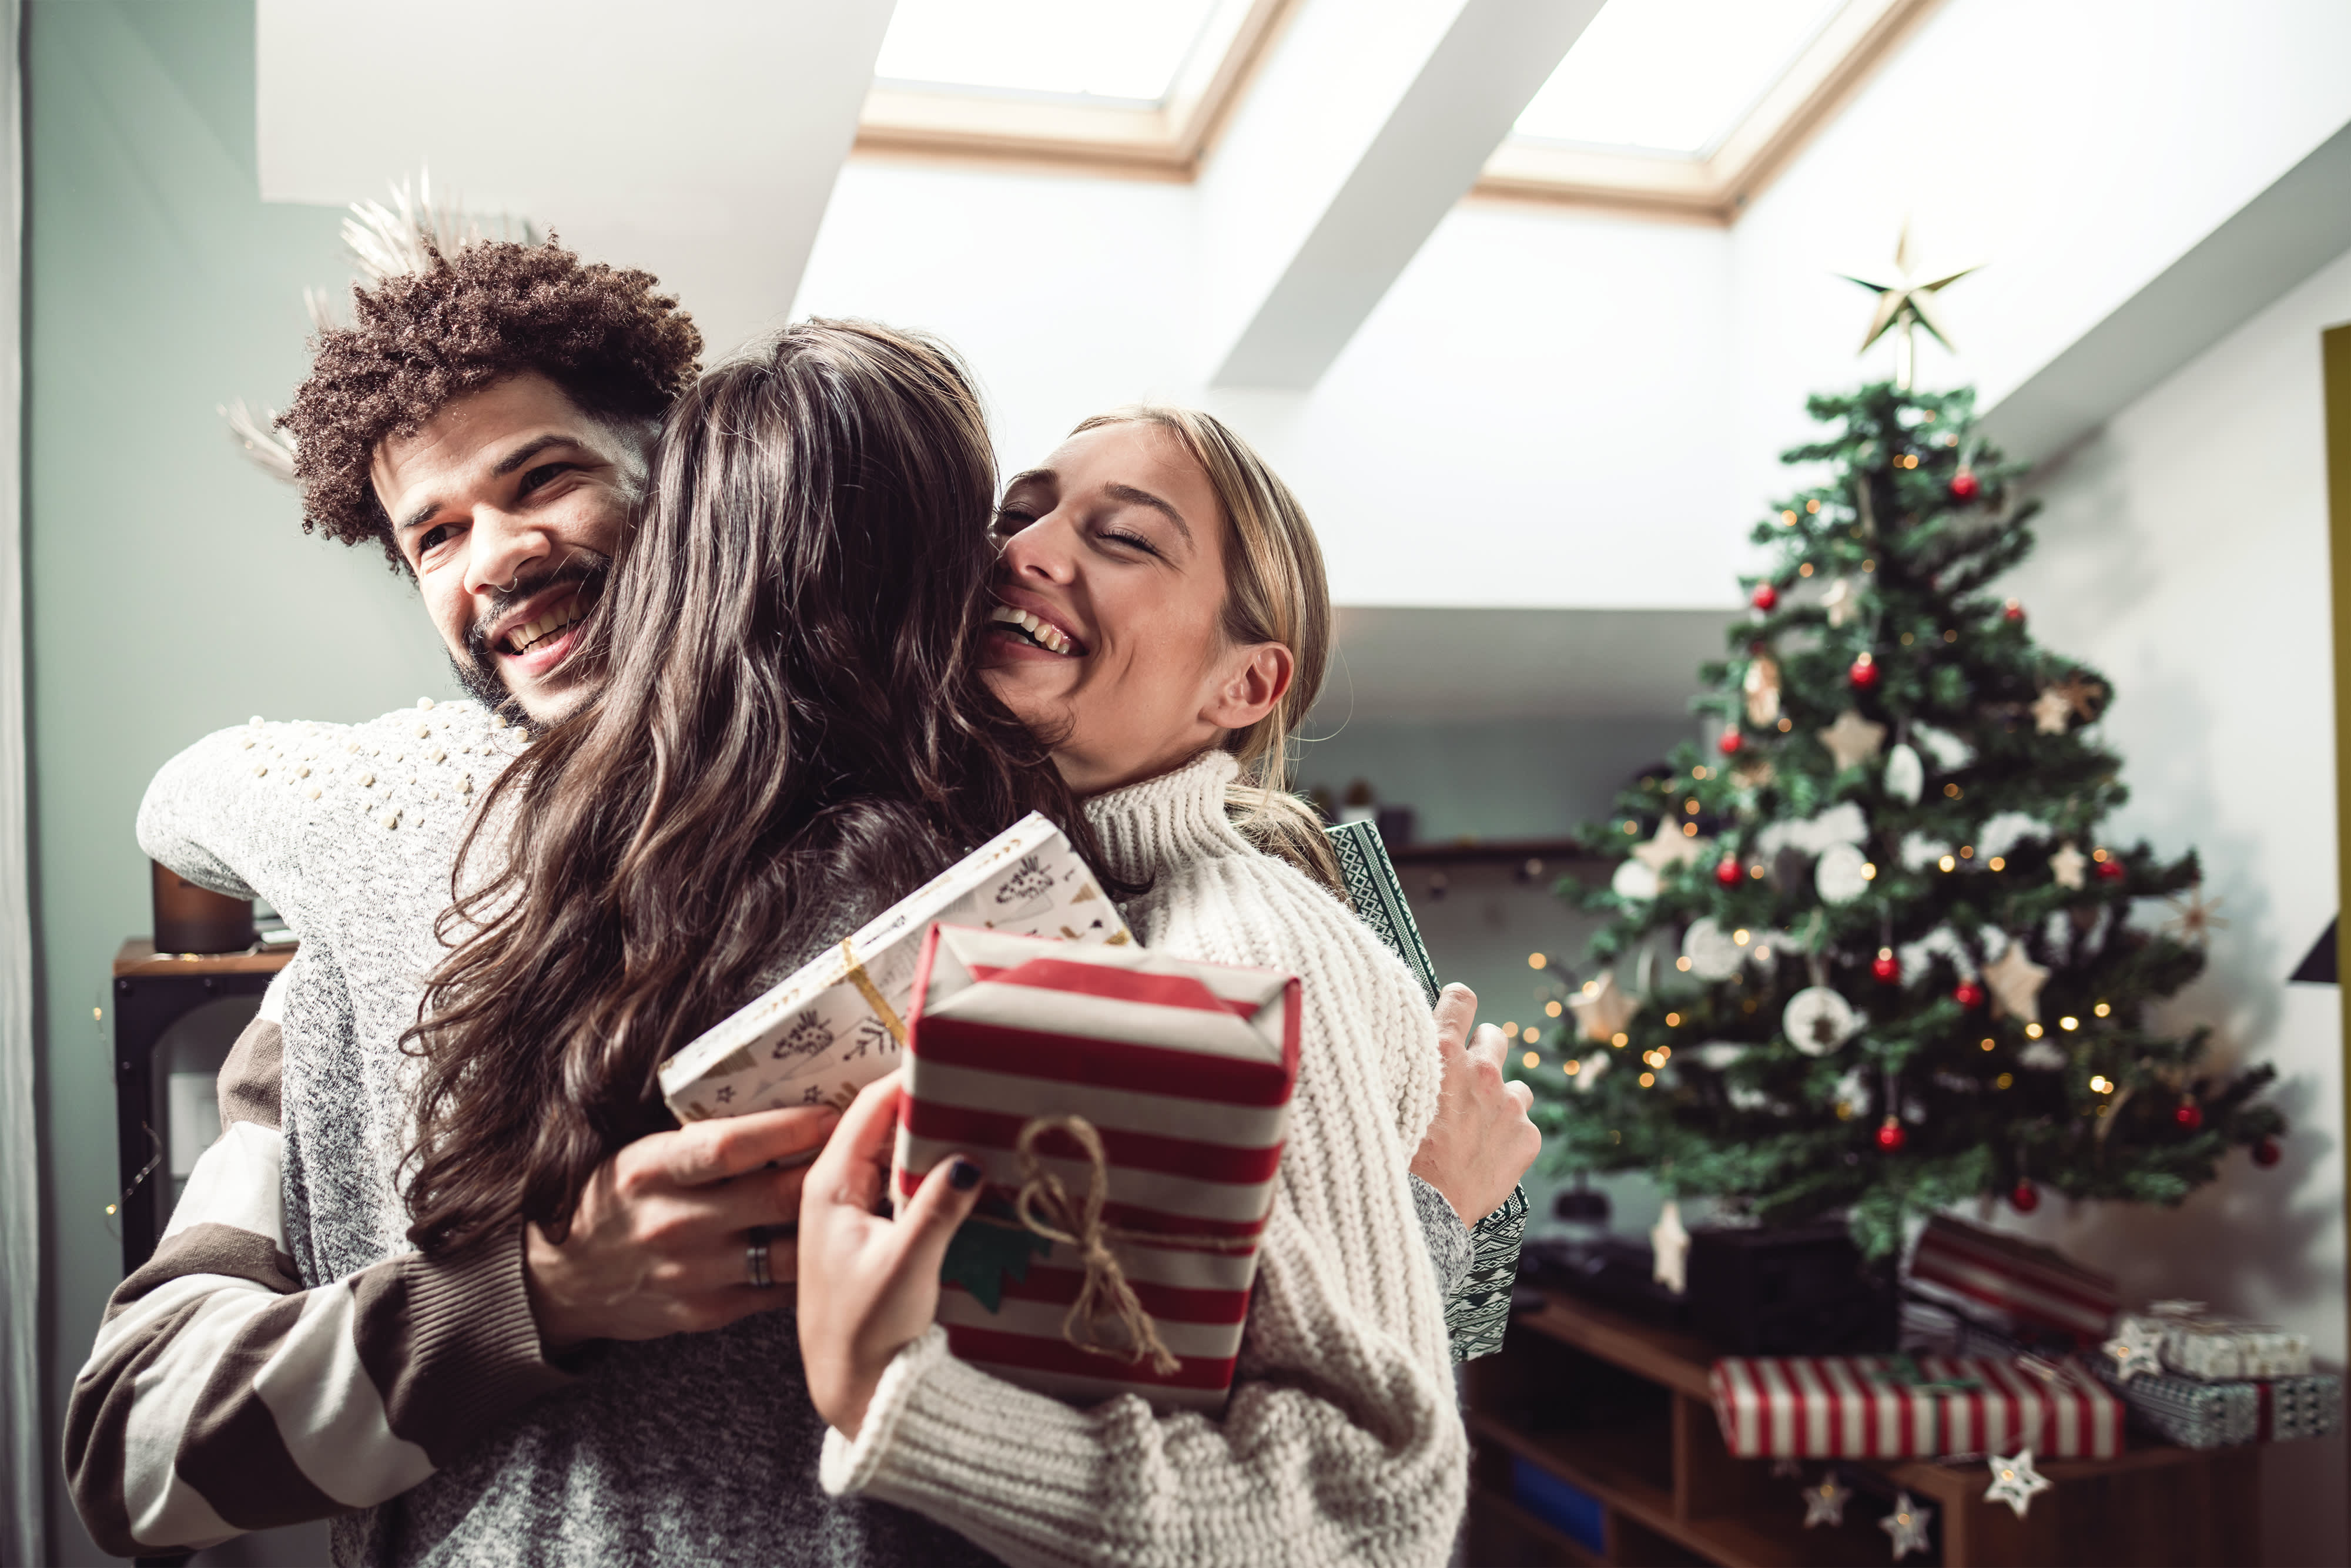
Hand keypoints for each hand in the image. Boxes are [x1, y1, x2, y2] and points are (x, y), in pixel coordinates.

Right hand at [523, 1104, 838, 1349]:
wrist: (557, 1283)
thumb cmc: (609, 1200)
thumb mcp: (635, 1153)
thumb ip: (695, 1134)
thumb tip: (774, 1091)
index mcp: (648, 1171)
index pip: (729, 1146)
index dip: (787, 1128)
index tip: (832, 1112)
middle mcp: (672, 1224)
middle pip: (773, 1198)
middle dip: (830, 1172)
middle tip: (872, 1150)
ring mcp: (692, 1274)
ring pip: (787, 1249)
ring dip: (831, 1224)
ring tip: (867, 1197)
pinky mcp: (707, 1312)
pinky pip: (776, 1289)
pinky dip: (809, 1265)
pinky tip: (834, 1242)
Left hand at [796, 1071, 985, 1438]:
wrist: (853, 1390)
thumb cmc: (868, 1333)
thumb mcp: (907, 1266)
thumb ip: (938, 1209)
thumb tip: (969, 1158)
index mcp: (829, 1185)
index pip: (868, 1107)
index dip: (907, 1078)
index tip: (950, 1057)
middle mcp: (835, 1189)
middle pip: (880, 1124)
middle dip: (922, 1102)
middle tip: (971, 1080)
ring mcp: (852, 1211)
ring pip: (892, 1153)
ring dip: (928, 1136)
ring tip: (974, 1112)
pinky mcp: (870, 1233)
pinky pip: (899, 1181)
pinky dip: (927, 1167)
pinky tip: (961, 1165)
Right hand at [1411, 983, 1541, 1224]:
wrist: (1423, 1210)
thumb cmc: (1395, 1155)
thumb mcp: (1385, 1097)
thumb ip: (1401, 1068)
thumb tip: (1393, 1051)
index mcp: (1442, 1053)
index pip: (1461, 1000)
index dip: (1457, 1004)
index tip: (1455, 1013)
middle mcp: (1482, 1070)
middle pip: (1494, 1037)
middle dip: (1482, 1051)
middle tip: (1465, 1076)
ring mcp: (1508, 1104)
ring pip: (1516, 1086)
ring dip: (1499, 1099)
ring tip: (1477, 1125)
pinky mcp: (1527, 1137)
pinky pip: (1524, 1127)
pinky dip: (1509, 1137)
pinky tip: (1487, 1154)